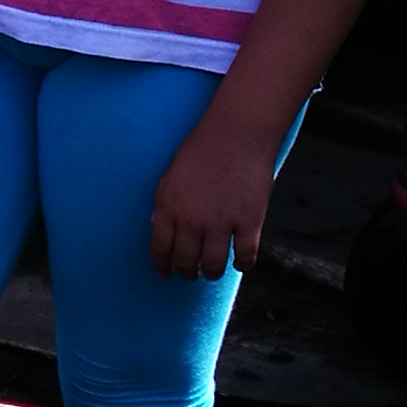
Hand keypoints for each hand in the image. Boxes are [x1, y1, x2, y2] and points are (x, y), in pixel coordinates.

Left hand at [149, 114, 277, 280]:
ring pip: (214, 265)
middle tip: (192, 273)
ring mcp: (221, 222)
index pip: (161, 249)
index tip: (166, 274)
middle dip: (188, 272)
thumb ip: (164, 204)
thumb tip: (158, 228)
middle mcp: (192, 219)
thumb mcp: (170, 175)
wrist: (237, 133)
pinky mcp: (249, 221)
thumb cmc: (202, 150)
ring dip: (212, 272)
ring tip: (213, 270)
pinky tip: (241, 262)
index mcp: (168, 207)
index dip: (163, 266)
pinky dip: (243, 264)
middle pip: (186, 262)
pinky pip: (245, 256)